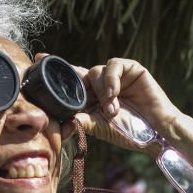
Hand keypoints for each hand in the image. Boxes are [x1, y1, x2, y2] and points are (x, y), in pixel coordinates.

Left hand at [39, 55, 182, 147]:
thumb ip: (82, 121)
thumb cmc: (129, 132)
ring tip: (111, 109)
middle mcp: (100, 84)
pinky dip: (111, 80)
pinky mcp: (131, 69)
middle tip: (51, 66)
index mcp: (90, 98)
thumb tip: (61, 122)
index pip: (69, 82)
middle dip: (67, 71)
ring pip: (95, 71)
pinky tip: (114, 94)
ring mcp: (115, 76)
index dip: (55, 70)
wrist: (155, 133)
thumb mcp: (100, 128)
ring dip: (101, 91)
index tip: (37, 59)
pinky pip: (113, 66)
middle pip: (79, 72)